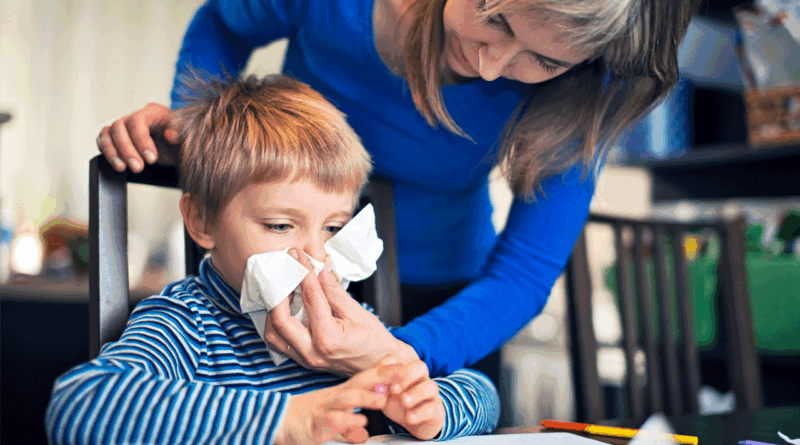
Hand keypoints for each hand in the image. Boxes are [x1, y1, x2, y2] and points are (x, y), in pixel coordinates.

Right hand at [96, 102, 181, 172]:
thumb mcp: (187, 138)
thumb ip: (181, 134)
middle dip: (127, 150)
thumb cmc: (181, 141)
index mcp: (153, 111)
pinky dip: (106, 152)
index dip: (141, 140)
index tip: (151, 159)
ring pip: (108, 133)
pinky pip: (103, 140)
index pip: (138, 120)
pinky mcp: (115, 137)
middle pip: (120, 127)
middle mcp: (135, 116)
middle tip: (138, 168)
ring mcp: (123, 126)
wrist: (177, 150)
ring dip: (113, 152)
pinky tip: (117, 164)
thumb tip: (171, 134)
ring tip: (123, 168)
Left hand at [263, 249, 419, 375]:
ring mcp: (305, 360)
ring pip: (273, 335)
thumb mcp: (357, 312)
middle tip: (284, 272)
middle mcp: (312, 353)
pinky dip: (276, 324)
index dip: (303, 272)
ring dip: (273, 310)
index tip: (297, 255)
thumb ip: (334, 289)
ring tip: (283, 289)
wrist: (379, 366)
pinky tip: (284, 308)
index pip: (310, 298)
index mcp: (329, 339)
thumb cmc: (374, 341)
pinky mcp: (303, 361)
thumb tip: (320, 265)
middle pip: (280, 319)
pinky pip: (279, 343)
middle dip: (279, 292)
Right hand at [275, 356, 394, 444]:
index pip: (364, 378)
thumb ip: (350, 425)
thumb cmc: (307, 418)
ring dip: (365, 399)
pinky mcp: (316, 425)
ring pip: (346, 399)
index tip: (401, 363)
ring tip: (382, 400)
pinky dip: (347, 424)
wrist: (276, 421)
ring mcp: (325, 410)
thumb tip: (365, 431)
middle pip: (358, 383)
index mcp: (341, 394)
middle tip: (398, 375)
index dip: (382, 371)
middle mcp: (334, 398)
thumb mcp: (331, 419)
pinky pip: (332, 423)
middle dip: (379, 378)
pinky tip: (360, 426)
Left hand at [382, 357, 444, 439]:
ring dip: (416, 393)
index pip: (397, 359)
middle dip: (406, 375)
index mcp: (404, 372)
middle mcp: (420, 379)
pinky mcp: (437, 410)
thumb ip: (376, 388)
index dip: (387, 365)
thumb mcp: (384, 396)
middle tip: (394, 389)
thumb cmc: (398, 405)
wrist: (416, 423)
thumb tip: (369, 385)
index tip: (377, 377)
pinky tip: (409, 417)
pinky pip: (433, 408)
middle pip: (420, 366)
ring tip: (404, 402)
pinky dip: (420, 412)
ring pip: (430, 386)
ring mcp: (430, 394)